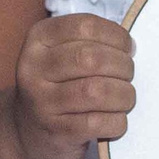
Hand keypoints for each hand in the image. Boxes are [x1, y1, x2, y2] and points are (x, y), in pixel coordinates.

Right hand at [10, 13, 136, 158]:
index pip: (84, 26)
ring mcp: (42, 102)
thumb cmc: (58, 85)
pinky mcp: (55, 131)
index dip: (116, 35)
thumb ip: (92, 43)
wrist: (28, 131)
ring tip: (125, 97)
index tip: (127, 48)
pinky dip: (116, 121)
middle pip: (91, 58)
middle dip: (123, 66)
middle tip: (128, 75)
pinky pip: (96, 123)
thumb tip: (130, 47)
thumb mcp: (62, 54)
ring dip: (123, 94)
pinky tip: (116, 120)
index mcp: (38, 39)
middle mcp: (34, 68)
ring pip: (96, 92)